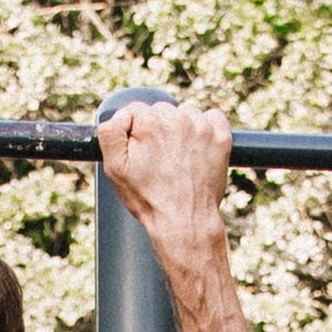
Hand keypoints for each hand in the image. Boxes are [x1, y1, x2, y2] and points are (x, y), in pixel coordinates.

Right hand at [92, 97, 232, 287]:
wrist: (184, 221)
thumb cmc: (148, 197)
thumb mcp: (115, 168)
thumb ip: (110, 133)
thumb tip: (121, 114)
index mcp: (150, 122)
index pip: (135, 110)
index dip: (133, 132)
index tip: (138, 152)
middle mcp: (178, 119)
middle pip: (160, 110)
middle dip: (156, 129)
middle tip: (157, 159)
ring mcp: (202, 127)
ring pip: (184, 112)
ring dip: (179, 127)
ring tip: (176, 157)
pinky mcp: (221, 137)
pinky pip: (212, 117)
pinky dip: (205, 128)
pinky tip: (196, 149)